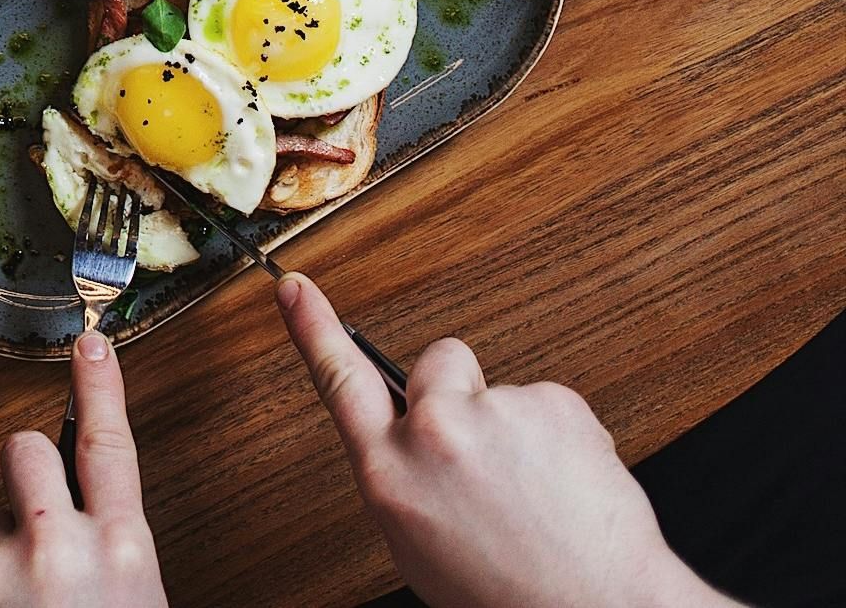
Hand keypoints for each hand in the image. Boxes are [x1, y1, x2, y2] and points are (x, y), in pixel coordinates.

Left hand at [0, 330, 169, 607]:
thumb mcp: (138, 600)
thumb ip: (116, 556)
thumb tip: (94, 531)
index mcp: (121, 553)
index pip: (107, 444)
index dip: (97, 389)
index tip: (89, 345)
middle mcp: (56, 551)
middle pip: (25, 450)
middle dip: (28, 473)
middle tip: (41, 525)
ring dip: (3, 558)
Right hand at [278, 276, 722, 607]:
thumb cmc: (512, 597)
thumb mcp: (423, 550)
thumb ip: (407, 482)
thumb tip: (417, 445)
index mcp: (393, 478)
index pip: (340, 385)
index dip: (314, 330)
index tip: (296, 287)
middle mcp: (435, 436)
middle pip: (436, 368)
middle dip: (461, 395)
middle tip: (491, 463)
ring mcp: (495, 412)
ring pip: (500, 393)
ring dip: (517, 430)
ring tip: (541, 498)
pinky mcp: (553, 402)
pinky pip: (550, 405)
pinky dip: (562, 440)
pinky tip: (569, 488)